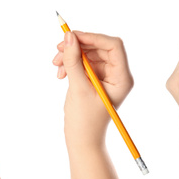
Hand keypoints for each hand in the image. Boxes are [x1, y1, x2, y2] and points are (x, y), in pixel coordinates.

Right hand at [53, 31, 132, 146]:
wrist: (82, 141)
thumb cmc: (84, 121)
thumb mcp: (78, 88)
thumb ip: (74, 61)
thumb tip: (69, 37)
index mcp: (122, 78)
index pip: (114, 46)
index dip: (93, 37)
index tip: (72, 37)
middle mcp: (118, 75)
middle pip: (101, 47)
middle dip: (78, 46)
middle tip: (58, 49)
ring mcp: (107, 77)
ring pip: (90, 53)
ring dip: (72, 55)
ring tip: (56, 65)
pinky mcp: (96, 80)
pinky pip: (85, 63)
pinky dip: (72, 64)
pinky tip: (61, 73)